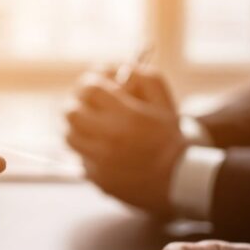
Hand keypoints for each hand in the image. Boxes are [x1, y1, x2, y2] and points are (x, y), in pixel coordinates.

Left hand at [64, 68, 185, 214]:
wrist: (179, 180)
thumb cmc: (170, 137)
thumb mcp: (165, 103)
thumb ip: (146, 79)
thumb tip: (121, 68)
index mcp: (127, 117)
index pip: (89, 89)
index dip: (88, 82)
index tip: (93, 85)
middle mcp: (110, 139)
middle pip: (70, 113)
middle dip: (76, 104)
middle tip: (85, 104)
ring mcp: (101, 162)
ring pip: (70, 137)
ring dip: (77, 127)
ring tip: (92, 126)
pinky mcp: (98, 179)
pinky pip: (80, 158)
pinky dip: (87, 151)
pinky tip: (104, 150)